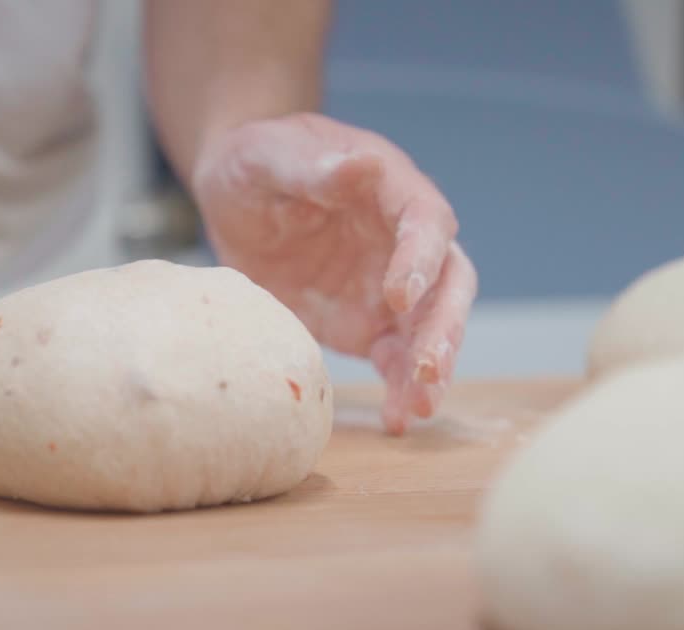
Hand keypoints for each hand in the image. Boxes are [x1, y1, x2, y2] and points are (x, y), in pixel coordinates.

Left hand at [193, 113, 475, 434]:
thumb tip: (363, 166)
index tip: (398, 297)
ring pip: (431, 329)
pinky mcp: (369, 323)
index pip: (426, 222)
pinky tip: (397, 420)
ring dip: (432, 368)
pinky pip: (396, 359)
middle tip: (428, 369)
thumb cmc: (257, 161)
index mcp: (391, 189)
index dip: (420, 260)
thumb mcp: (269, 155)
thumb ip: (314, 165)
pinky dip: (401, 389)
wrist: (236, 196)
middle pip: (448, 283)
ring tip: (419, 408)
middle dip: (443, 327)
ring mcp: (391, 285)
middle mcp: (404, 240)